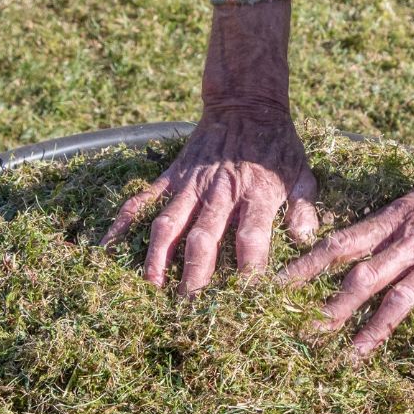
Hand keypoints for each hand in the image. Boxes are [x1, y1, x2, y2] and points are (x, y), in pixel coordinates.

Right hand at [103, 0, 318, 293]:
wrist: (246, 104)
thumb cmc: (277, 146)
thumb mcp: (302, 173)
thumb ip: (303, 207)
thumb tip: (304, 239)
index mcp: (256, 195)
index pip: (251, 239)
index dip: (247, 270)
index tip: (244, 300)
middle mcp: (219, 193)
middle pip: (204, 239)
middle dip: (195, 276)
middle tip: (189, 308)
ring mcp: (191, 185)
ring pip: (169, 224)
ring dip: (158, 257)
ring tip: (151, 286)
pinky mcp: (171, 177)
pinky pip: (143, 200)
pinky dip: (124, 223)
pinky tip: (109, 246)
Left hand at [280, 84, 413, 377]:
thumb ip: (390, 223)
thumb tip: (359, 244)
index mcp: (396, 220)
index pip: (341, 244)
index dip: (307, 267)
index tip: (277, 287)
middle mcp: (413, 241)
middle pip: (362, 278)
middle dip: (329, 308)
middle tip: (301, 334)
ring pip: (401, 299)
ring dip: (374, 331)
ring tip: (351, 358)